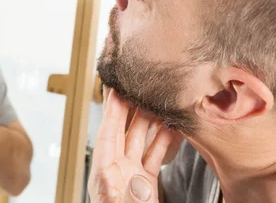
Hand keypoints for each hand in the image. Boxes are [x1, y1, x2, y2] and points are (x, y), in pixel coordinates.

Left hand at [88, 88, 183, 202]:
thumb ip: (131, 198)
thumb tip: (139, 182)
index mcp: (103, 175)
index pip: (106, 136)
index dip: (111, 112)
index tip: (115, 91)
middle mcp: (116, 169)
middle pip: (120, 130)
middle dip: (126, 107)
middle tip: (131, 83)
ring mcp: (131, 173)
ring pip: (139, 139)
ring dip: (148, 120)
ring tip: (154, 99)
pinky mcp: (146, 181)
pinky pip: (155, 154)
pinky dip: (164, 140)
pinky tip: (172, 127)